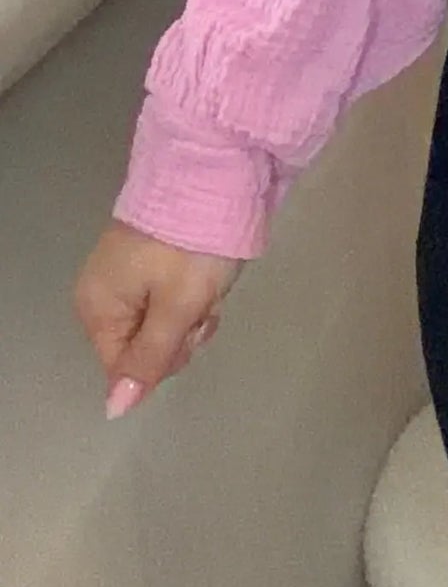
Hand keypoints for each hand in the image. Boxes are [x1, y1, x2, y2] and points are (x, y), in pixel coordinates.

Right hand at [73, 219, 243, 417]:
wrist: (211, 175)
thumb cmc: (192, 247)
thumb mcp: (176, 308)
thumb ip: (148, 361)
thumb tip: (114, 411)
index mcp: (98, 307)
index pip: (125, 368)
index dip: (165, 357)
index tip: (190, 327)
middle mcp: (103, 293)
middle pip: (144, 346)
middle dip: (182, 331)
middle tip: (203, 299)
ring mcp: (127, 273)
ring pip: (163, 321)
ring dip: (193, 309)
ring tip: (208, 279)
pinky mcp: (151, 257)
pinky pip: (169, 295)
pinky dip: (193, 289)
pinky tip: (206, 270)